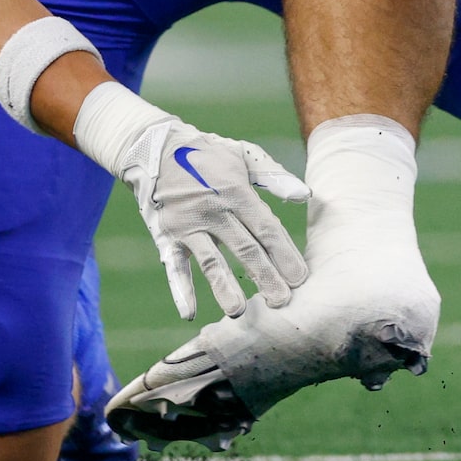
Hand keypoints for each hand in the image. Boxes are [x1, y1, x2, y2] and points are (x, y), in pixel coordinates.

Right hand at [119, 117, 311, 319]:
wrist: (156, 148)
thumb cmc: (211, 154)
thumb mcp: (244, 155)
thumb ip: (274, 176)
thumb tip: (304, 195)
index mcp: (236, 191)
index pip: (266, 228)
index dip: (284, 253)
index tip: (301, 278)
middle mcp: (213, 210)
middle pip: (244, 248)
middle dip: (265, 276)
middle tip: (282, 302)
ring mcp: (188, 224)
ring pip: (210, 261)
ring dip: (225, 287)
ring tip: (239, 312)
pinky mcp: (166, 235)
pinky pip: (174, 266)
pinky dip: (181, 289)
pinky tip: (190, 312)